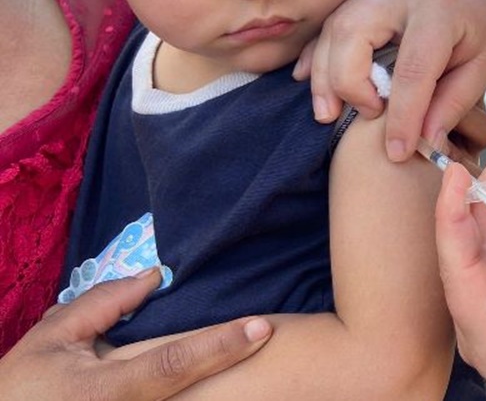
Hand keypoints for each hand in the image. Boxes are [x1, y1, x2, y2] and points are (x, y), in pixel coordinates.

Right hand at [0, 270, 271, 399]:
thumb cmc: (25, 383)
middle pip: (199, 393)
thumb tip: (155, 275)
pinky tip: (224, 370)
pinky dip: (201, 390)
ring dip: (224, 385)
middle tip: (281, 335)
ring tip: (255, 345)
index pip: (176, 363)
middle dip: (237, 368)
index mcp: (110, 392)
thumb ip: (107, 302)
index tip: (262, 327)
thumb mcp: (55, 334)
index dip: (223, 345)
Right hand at [294, 0, 485, 161]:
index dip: (402, 115)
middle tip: (366, 118)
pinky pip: (328, 25)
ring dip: (325, 75)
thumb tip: (424, 140)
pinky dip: (316, 54)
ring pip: (334, 29)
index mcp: (440, 9)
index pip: (413, 68)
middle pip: (354, 34)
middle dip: (349, 84)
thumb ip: (454, 102)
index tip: (398, 152)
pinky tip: (310, 83)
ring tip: (329, 115)